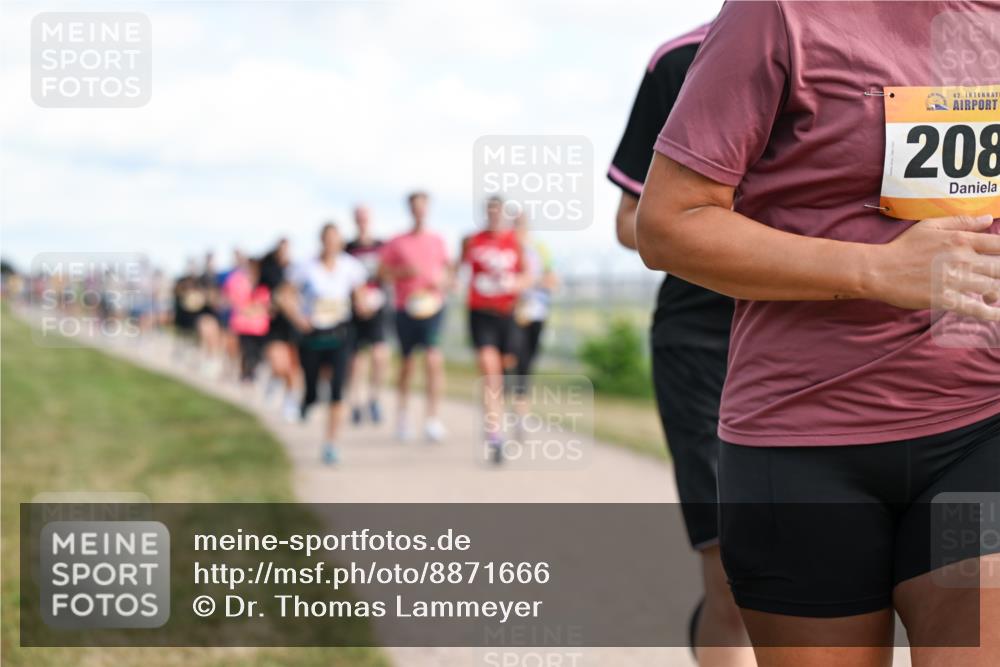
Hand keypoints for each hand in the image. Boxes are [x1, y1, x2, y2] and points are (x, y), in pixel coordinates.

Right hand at [868, 215, 999, 320]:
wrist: (880, 270)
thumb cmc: (903, 247)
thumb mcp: (930, 226)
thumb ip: (961, 222)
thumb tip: (987, 219)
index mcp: (961, 240)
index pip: (999, 244)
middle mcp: (963, 259)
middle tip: (995, 276)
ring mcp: (955, 281)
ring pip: (992, 288)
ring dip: (996, 293)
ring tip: (992, 295)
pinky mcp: (946, 300)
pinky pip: (975, 309)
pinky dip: (990, 314)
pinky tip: (997, 315)